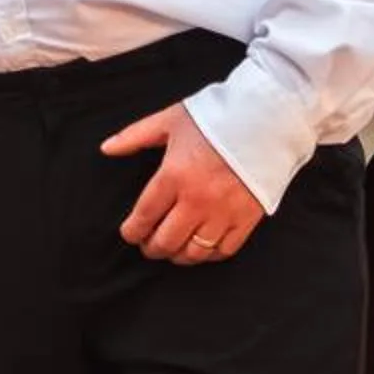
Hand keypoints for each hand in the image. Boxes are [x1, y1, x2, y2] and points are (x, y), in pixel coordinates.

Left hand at [103, 104, 265, 264]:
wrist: (267, 119)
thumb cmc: (216, 118)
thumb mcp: (170, 120)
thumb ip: (135, 136)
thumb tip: (107, 148)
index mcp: (174, 176)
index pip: (144, 216)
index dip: (132, 231)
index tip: (130, 233)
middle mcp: (197, 200)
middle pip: (166, 241)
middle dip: (151, 247)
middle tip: (148, 245)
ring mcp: (223, 213)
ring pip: (194, 252)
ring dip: (178, 255)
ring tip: (172, 250)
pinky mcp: (247, 219)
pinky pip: (223, 250)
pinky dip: (209, 255)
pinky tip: (201, 249)